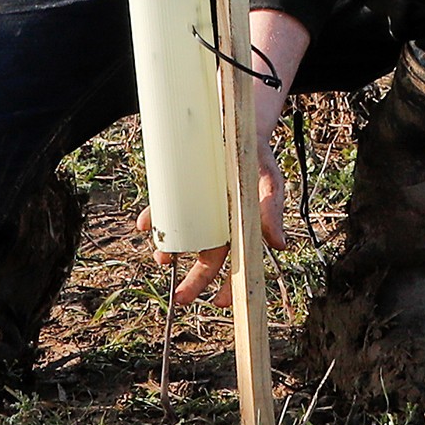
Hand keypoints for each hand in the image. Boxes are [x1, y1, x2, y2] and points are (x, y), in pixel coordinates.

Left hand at [137, 131, 286, 305]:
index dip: (227, 285)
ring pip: (183, 236)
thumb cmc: (257, 156)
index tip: (217, 303)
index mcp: (241, 224)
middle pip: (206, 257)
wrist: (237, 120)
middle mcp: (218, 219)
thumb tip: (281, 245)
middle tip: (179, 297)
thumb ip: (272, 212)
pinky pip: (165, 206)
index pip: (236, 262)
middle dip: (193, 281)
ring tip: (161, 256)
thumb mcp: (269, 182)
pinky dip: (153, 217)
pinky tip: (144, 224)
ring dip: (170, 249)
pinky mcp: (181, 186)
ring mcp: (198, 204)